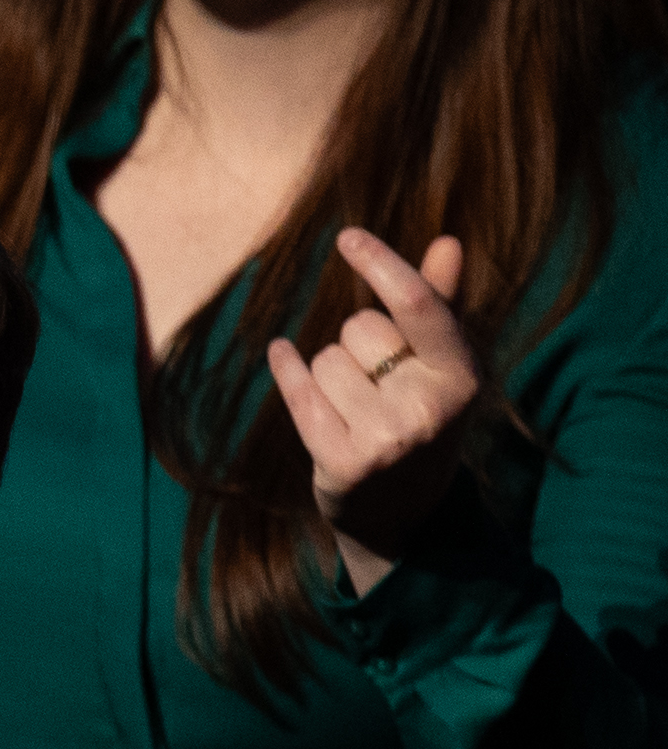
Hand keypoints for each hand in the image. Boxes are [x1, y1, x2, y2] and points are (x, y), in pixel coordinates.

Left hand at [264, 226, 477, 587]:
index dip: (382, 265)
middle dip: (359, 344)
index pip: (419, 307)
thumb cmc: (422, 415)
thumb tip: (447, 242)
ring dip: (330, 373)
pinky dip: (286, 367)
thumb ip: (440, 304)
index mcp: (464, 377)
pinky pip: (296, 389)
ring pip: (324, 358)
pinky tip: (284, 358)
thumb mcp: (442, 366)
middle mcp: (430, 409)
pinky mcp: (341, 463)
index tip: (348, 237)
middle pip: (359, 328)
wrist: (405, 511)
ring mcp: (386, 440)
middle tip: (379, 383)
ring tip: (358, 407)